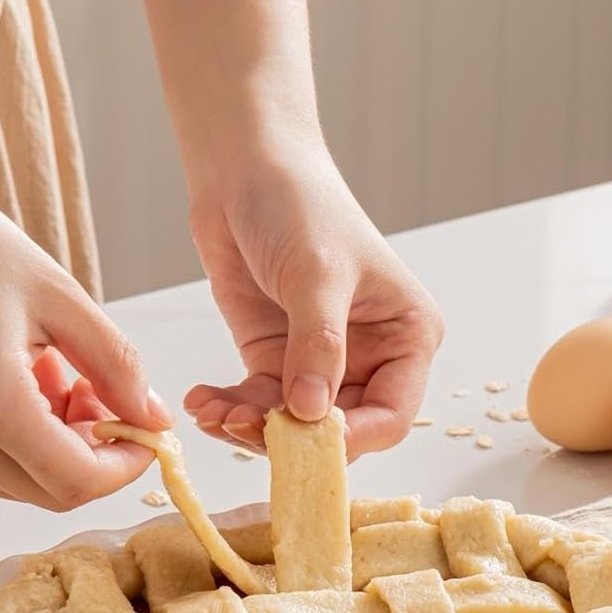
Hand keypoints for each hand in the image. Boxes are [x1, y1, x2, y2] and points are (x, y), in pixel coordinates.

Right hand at [0, 142, 171, 508]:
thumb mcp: (60, 296)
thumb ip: (117, 367)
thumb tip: (154, 420)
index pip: (78, 480)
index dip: (126, 465)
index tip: (148, 431)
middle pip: (50, 492)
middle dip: (93, 455)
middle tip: (102, 394)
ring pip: (17, 482)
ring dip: (56, 446)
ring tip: (56, 373)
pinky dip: (17, 437)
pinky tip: (19, 376)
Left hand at [183, 142, 442, 455]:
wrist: (244, 168)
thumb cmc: (299, 204)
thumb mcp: (316, 273)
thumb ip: (319, 345)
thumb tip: (312, 414)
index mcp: (407, 338)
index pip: (391, 415)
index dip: (353, 438)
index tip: (306, 444)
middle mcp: (371, 359)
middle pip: (339, 431)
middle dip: (291, 439)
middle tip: (242, 428)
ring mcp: (320, 364)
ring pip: (293, 427)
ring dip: (252, 429)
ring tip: (214, 413)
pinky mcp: (276, 361)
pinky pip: (258, 406)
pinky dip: (230, 411)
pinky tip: (204, 402)